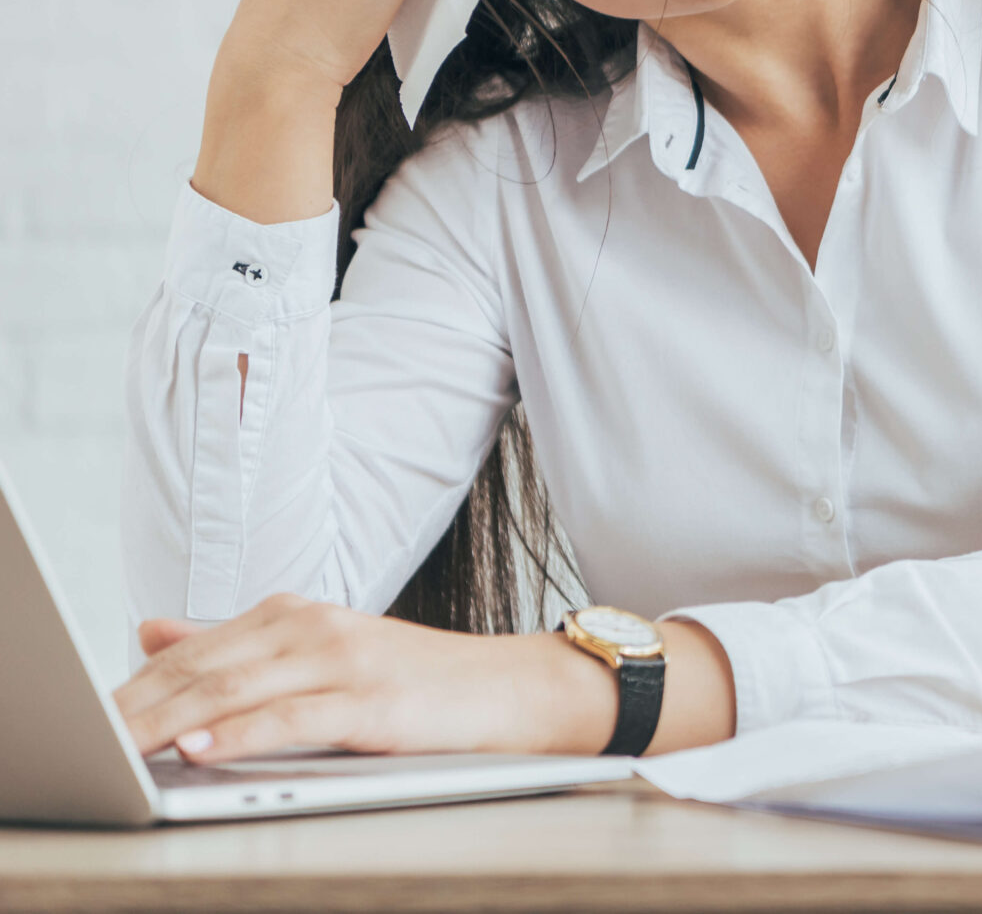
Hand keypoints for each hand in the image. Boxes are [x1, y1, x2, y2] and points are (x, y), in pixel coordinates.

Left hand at [113, 594, 612, 761]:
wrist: (514, 689)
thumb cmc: (418, 681)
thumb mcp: (321, 652)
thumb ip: (236, 643)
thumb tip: (150, 632)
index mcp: (293, 615)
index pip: (191, 651)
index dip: (133, 685)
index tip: (85, 714)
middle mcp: (312, 627)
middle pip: (203, 669)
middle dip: (136, 706)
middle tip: (88, 735)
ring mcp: (343, 660)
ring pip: (235, 690)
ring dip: (171, 720)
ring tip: (121, 744)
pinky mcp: (372, 700)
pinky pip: (291, 717)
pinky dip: (240, 733)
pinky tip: (200, 748)